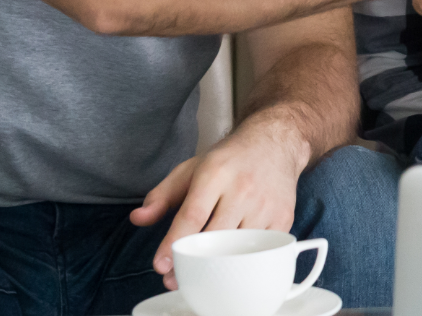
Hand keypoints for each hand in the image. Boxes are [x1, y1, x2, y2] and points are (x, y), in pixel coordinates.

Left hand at [130, 119, 309, 289]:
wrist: (275, 143)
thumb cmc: (229, 160)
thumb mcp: (190, 169)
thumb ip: (161, 195)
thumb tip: (138, 218)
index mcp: (216, 173)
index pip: (192, 215)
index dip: (175, 243)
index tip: (161, 265)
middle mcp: (242, 188)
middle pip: (215, 237)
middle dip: (193, 262)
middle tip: (177, 277)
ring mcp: (266, 204)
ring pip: (239, 248)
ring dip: (219, 265)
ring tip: (202, 273)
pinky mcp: (283, 218)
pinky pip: (262, 250)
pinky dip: (245, 260)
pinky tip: (232, 261)